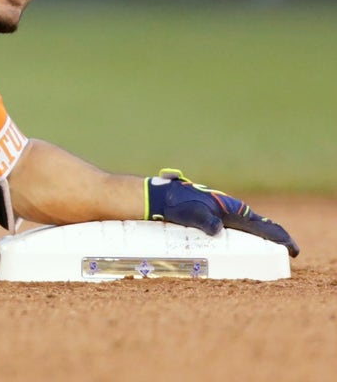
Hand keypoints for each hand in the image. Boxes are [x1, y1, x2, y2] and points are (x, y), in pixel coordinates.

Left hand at [145, 168, 299, 256]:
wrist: (163, 198)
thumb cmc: (178, 205)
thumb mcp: (193, 214)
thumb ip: (205, 221)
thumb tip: (218, 230)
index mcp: (235, 211)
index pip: (265, 226)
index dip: (282, 238)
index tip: (294, 252)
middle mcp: (234, 214)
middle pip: (261, 230)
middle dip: (276, 243)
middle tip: (285, 259)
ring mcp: (225, 218)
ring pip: (250, 232)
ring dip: (263, 243)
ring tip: (270, 259)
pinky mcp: (216, 222)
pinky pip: (237, 234)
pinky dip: (248, 242)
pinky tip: (246, 252)